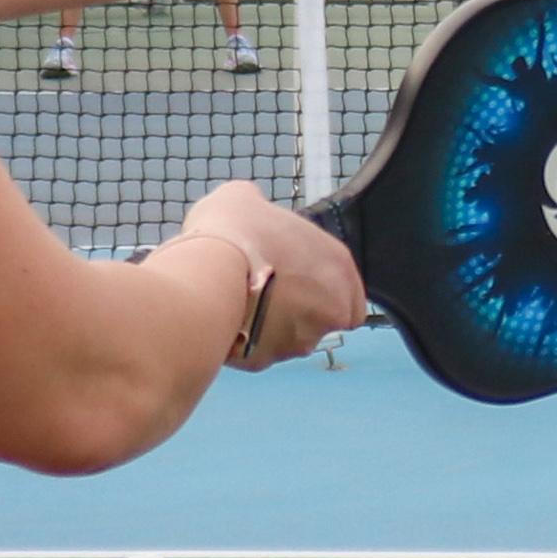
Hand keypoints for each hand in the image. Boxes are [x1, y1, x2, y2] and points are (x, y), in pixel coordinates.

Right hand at [182, 181, 364, 367]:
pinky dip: (244, 340)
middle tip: (265, 290)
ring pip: (290, 339)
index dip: (322, 288)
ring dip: (271, 326)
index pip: (349, 293)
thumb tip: (250, 208)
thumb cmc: (233, 231)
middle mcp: (331, 308)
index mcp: (339, 266)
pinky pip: (257, 352)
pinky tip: (224, 318)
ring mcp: (299, 339)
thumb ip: (262, 209)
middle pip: (321, 318)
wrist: (207, 273)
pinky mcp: (266, 359)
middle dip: (298, 310)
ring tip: (239, 302)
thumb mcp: (247, 198)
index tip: (295, 279)